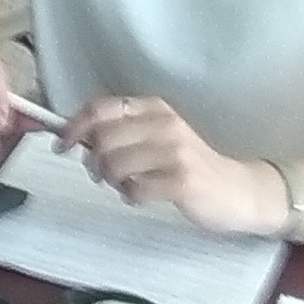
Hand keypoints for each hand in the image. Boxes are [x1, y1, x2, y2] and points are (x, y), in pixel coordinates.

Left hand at [61, 97, 277, 233]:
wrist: (240, 190)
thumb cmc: (191, 165)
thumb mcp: (158, 138)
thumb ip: (123, 132)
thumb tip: (77, 137)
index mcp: (155, 108)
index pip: (101, 107)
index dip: (74, 125)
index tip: (63, 143)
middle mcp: (164, 124)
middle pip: (102, 138)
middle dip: (93, 161)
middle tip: (102, 174)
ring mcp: (174, 151)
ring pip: (113, 164)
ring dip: (110, 180)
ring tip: (125, 185)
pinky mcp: (181, 181)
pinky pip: (133, 189)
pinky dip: (130, 196)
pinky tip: (142, 196)